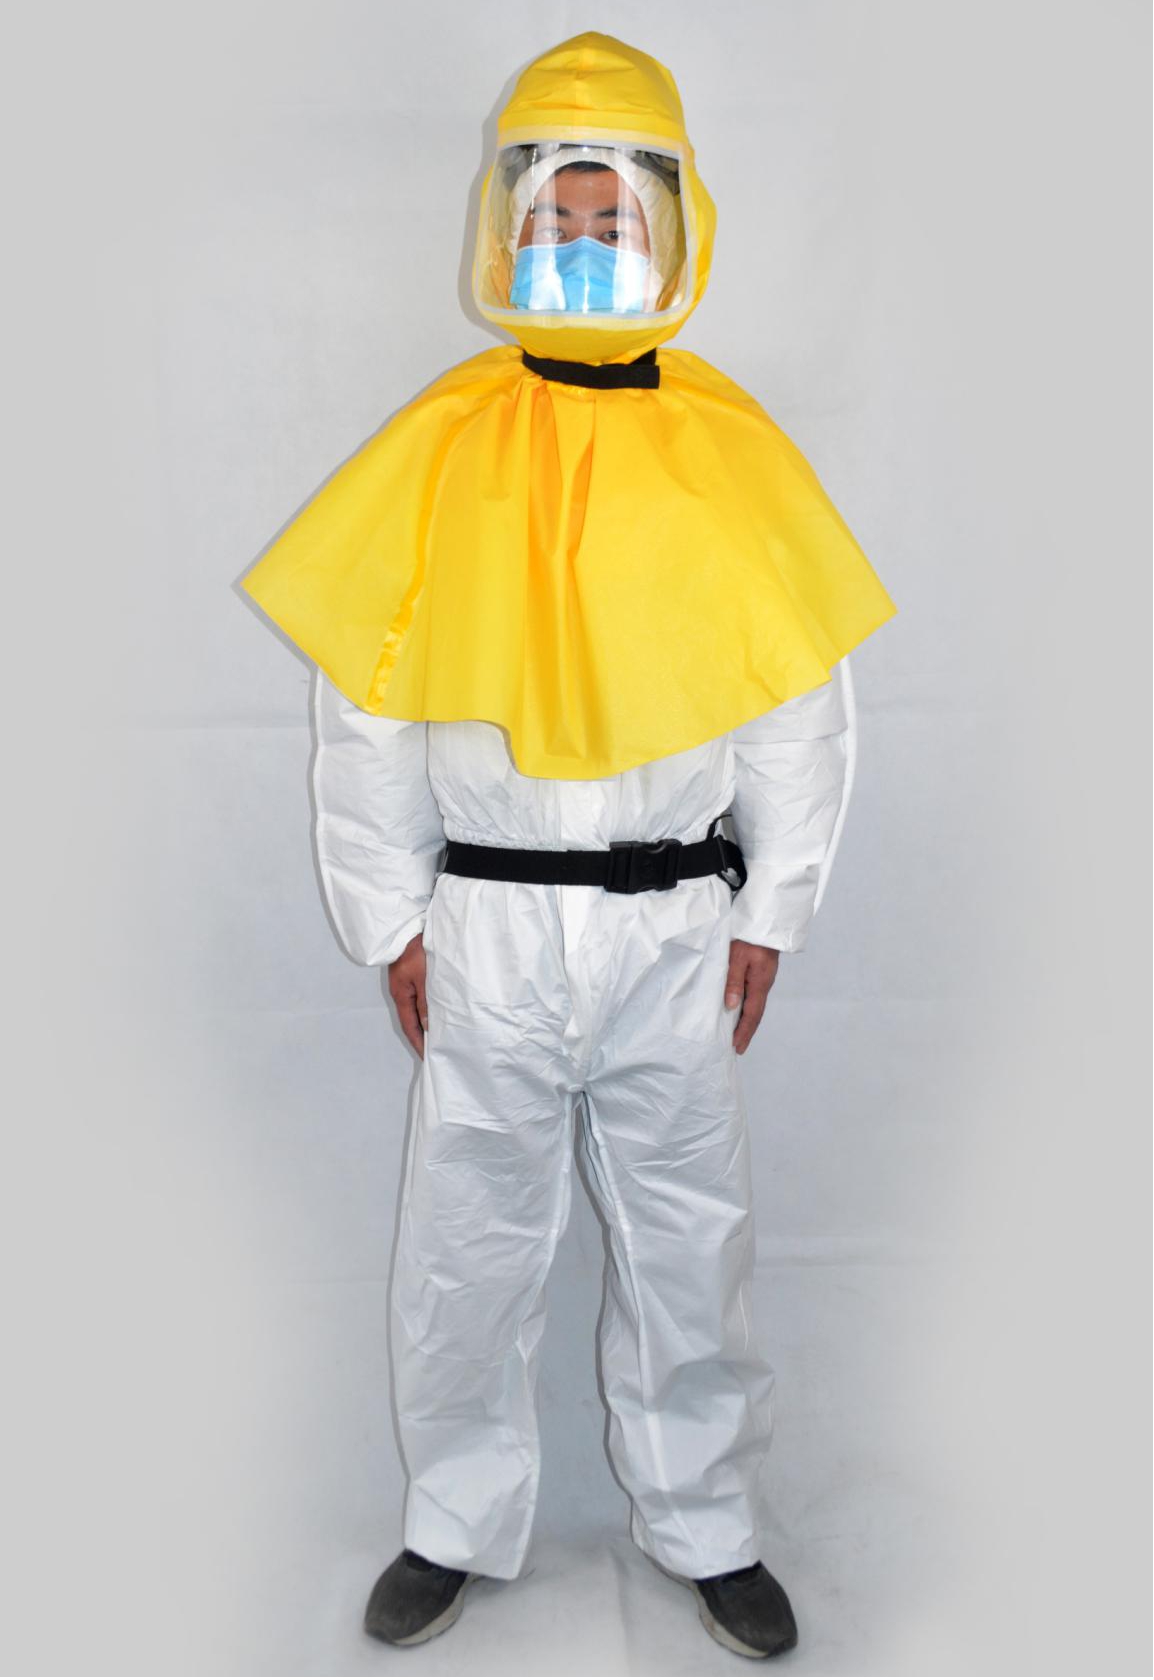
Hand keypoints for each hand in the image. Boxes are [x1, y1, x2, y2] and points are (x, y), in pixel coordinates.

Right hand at [388, 932, 428, 1058]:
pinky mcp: (411, 975)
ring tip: (437, 1035)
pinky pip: (418, 998)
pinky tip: (435, 1011)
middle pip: (410, 1019)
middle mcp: (401, 992)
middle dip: (420, 1036)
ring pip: (414, 1009)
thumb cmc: (416, 951)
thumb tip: (427, 1026)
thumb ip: (426, 1002)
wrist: (408, 926)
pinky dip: (425, 1009)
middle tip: (434, 1050)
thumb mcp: (424, 978)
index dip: (418, 1042)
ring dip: (424, 1022)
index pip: (409, 1026)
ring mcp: (405, 983)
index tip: (427, 1056)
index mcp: (401, 995)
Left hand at [724, 939, 779, 1053]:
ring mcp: (763, 979)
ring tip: (736, 1035)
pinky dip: (746, 1008)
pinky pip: (753, 996)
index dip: (744, 1032)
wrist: (765, 919)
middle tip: (737, 1048)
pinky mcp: (760, 973)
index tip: (736, 1047)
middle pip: (756, 1014)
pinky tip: (738, 1011)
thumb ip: (734, 981)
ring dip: (746, 1021)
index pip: (752, 1014)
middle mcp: (764, 984)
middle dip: (746, 1032)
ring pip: (755, 1005)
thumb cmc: (749, 936)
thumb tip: (731, 1007)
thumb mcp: (737, 957)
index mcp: (760, 983)